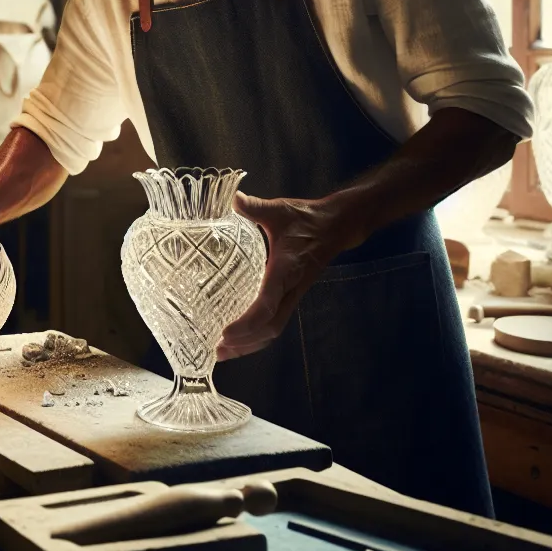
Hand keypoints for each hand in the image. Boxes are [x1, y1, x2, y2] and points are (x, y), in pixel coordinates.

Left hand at [217, 193, 365, 359]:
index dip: (247, 322)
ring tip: (222, 353)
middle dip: (244, 343)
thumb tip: (231, 197)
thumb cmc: (305, 219)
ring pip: (273, 330)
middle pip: (269, 327)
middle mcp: (290, 288)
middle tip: (217, 350)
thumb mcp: (279, 210)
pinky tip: (237, 340)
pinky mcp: (290, 297)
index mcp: (286, 269)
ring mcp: (291, 295)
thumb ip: (254, 207)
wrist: (335, 227)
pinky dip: (256, 337)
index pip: (267, 304)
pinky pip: (274, 324)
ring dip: (249, 345)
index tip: (225, 332)